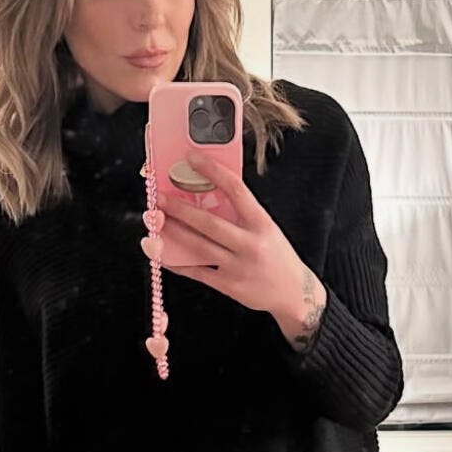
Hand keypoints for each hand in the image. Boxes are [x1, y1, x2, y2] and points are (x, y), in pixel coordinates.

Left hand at [140, 150, 307, 318]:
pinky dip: (177, 262)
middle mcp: (251, 245)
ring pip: (199, 247)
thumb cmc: (277, 256)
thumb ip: (242, 214)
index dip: (213, 172)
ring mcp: (238, 267)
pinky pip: (197, 272)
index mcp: (262, 224)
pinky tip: (162, 252)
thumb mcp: (266, 229)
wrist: (294, 294)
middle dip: (180, 210)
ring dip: (174, 232)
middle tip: (159, 198)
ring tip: (156, 221)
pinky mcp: (229, 286)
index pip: (236, 190)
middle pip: (209, 223)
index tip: (192, 158)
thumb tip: (207, 193)